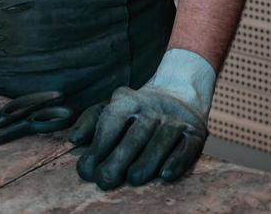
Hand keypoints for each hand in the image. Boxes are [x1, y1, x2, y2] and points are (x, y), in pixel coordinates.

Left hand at [70, 48, 214, 188]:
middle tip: (106, 181)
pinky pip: (187, 148)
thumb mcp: (113, 106)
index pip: (112, 122)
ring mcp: (175, 120)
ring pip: (161, 142)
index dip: (98, 147)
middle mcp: (153, 109)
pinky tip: (165, 175)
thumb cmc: (138, 109)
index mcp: (129, 101)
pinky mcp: (195, 132)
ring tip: (134, 179)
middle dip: (118, 160)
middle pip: (135, 136)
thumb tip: (75, 139)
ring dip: (147, 162)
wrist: (181, 90)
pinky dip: (177, 161)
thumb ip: (91, 120)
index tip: (87, 170)